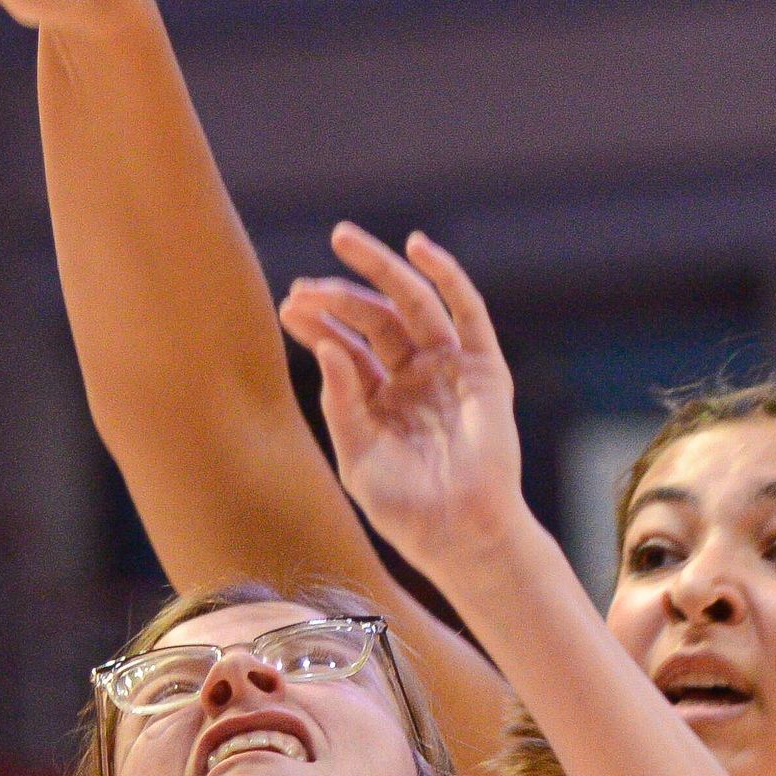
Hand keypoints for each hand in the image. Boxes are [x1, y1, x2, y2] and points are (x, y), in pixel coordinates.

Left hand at [277, 226, 530, 582]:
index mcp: (379, 398)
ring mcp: (450, 369)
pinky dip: (447, 276)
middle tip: (306, 282)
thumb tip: (326, 346)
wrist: (459, 533)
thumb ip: (341, 401)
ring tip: (344, 241)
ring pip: (413, 304)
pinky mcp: (485, 368)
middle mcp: (414, 376)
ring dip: (381, 270)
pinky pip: (468, 312)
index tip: (290, 307)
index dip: (318, 323)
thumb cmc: (406, 508)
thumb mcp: (357, 455)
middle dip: (339, 295)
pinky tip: (418, 248)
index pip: (345, 346)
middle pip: (374, 318)